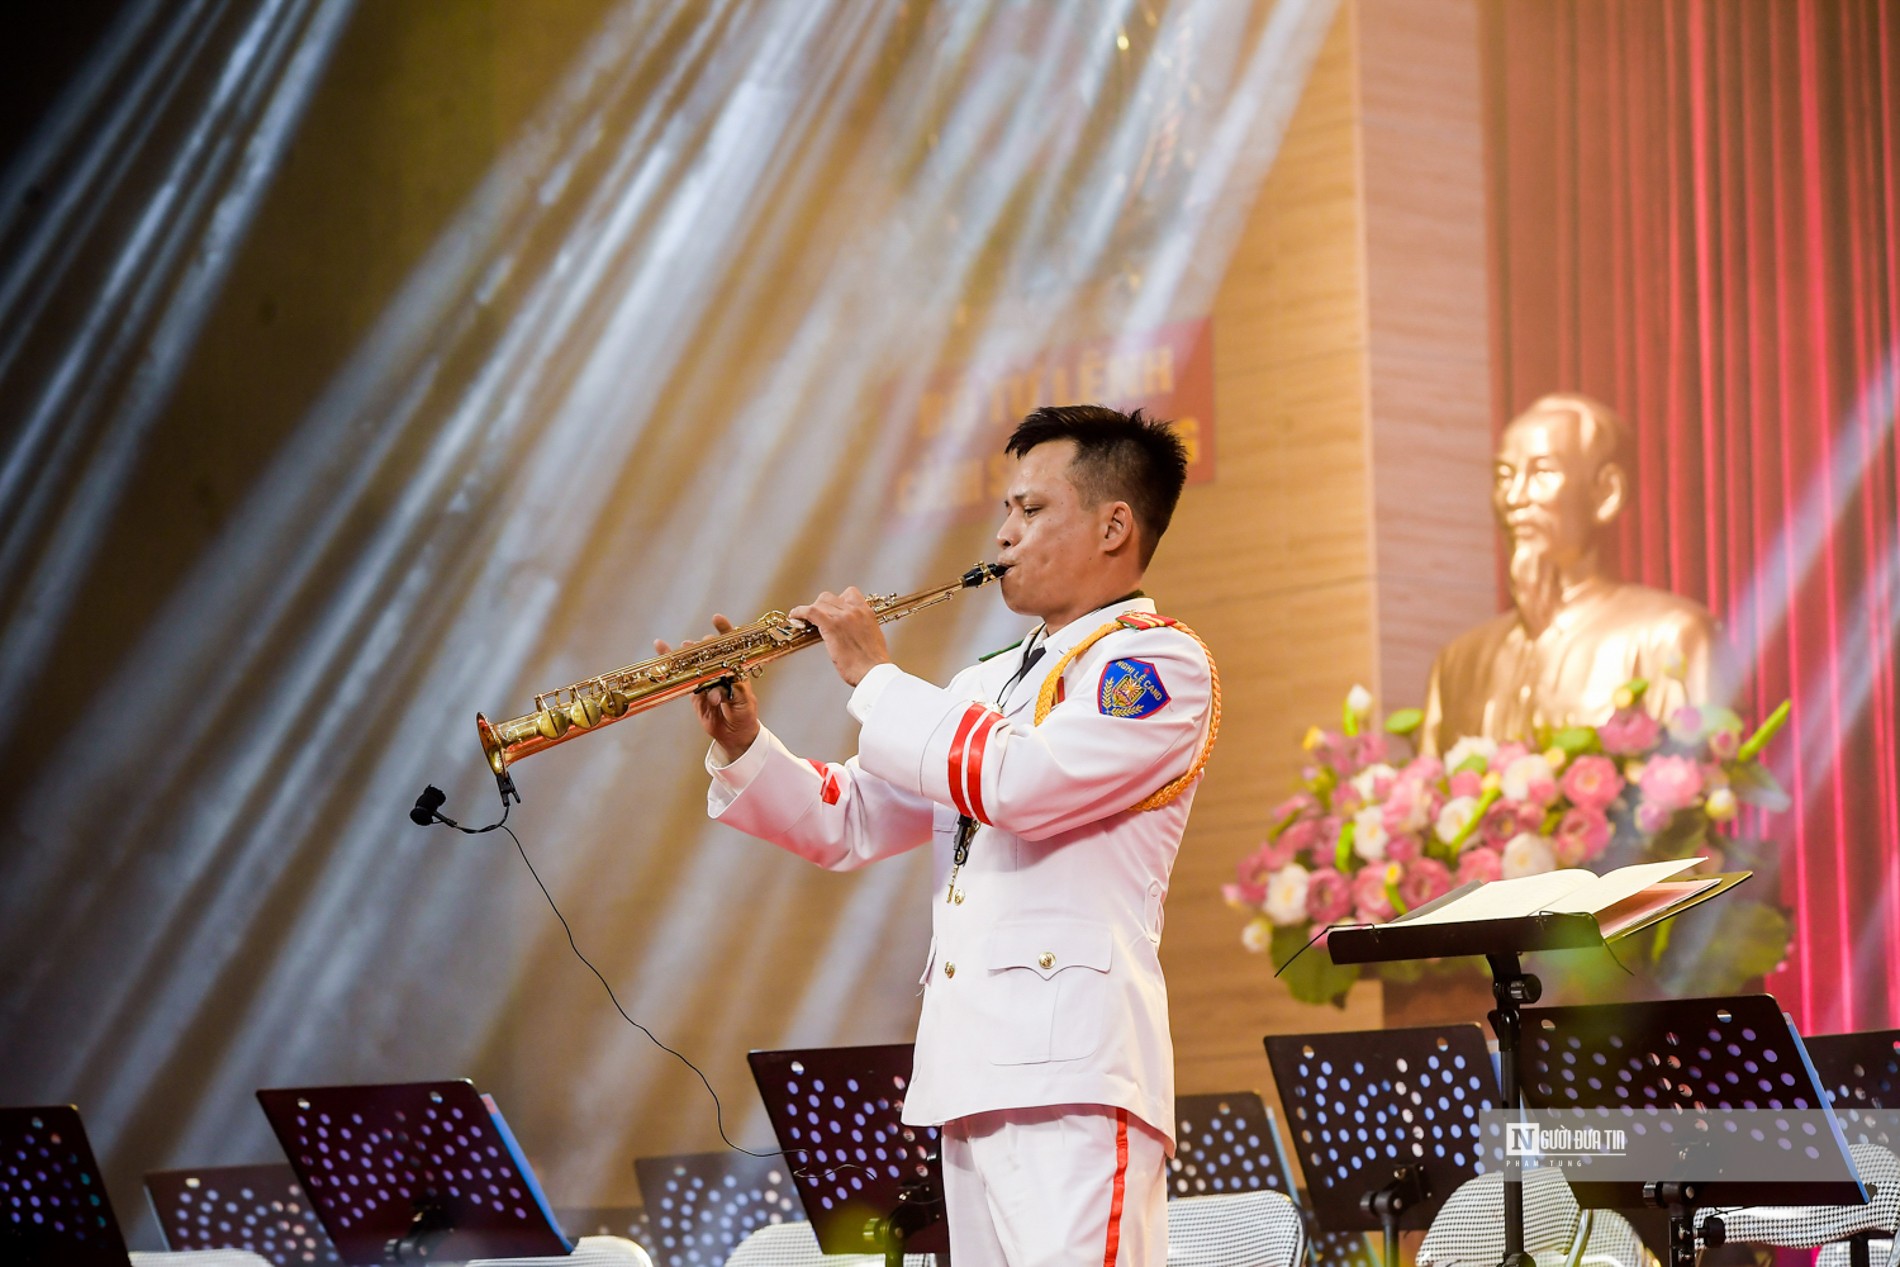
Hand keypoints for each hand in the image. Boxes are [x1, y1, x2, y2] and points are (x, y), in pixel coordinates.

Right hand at [654, 614, 759, 761]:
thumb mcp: (744, 703)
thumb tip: (718, 689)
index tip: (716, 619)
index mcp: (736, 669)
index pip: (732, 645)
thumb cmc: (744, 715)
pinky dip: (670, 663)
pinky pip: (682, 675)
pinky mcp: (693, 689)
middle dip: (704, 647)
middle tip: (699, 646)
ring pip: (694, 661)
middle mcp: (719, 670)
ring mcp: (705, 678)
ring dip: (687, 654)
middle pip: (709, 651)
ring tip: (684, 648)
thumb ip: (733, 693)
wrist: (734, 734)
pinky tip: (660, 647)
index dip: (725, 630)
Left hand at [787, 587, 891, 686]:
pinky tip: (794, 616)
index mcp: (866, 613)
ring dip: (810, 610)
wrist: (874, 672)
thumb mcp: (872, 637)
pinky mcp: (831, 626)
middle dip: (821, 605)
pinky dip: (799, 612)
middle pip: (830, 597)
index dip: (838, 600)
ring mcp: (842, 617)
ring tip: (803, 619)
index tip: (832, 609)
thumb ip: (861, 629)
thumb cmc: (873, 663)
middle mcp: (854, 611)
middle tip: (817, 618)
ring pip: (820, 603)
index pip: (850, 593)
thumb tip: (851, 632)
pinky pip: (810, 612)